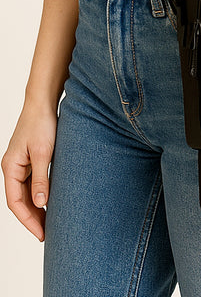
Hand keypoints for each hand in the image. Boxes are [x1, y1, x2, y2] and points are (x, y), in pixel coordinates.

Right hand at [1, 102, 56, 241]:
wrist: (43, 104)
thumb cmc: (41, 125)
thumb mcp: (42, 153)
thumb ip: (41, 179)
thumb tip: (40, 204)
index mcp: (11, 168)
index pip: (15, 203)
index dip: (28, 220)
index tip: (41, 234)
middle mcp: (13, 168)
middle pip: (20, 200)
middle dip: (32, 218)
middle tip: (47, 234)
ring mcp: (21, 164)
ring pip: (26, 193)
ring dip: (36, 208)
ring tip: (50, 223)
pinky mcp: (31, 160)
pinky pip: (33, 183)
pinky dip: (40, 195)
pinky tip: (51, 202)